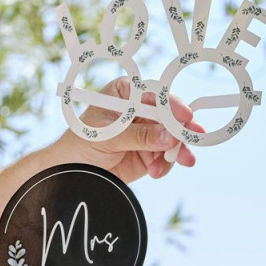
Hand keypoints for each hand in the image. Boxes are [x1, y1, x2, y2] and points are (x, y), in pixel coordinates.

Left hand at [53, 77, 199, 183]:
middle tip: (195, 137)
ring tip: (182, 161)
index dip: (172, 104)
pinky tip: (155, 172)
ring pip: (172, 138)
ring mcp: (147, 133)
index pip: (153, 95)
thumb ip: (139, 136)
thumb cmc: (81, 144)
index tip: (185, 115)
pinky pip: (167, 157)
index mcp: (126, 93)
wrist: (71, 173)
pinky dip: (165, 165)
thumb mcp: (108, 136)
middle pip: (169, 116)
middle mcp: (139, 110)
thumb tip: (170, 136)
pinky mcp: (150, 153)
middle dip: (181, 129)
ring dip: (177, 150)